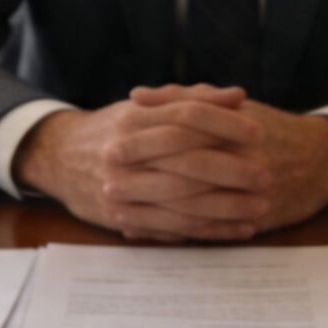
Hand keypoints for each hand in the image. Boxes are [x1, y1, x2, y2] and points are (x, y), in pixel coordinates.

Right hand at [11, 89, 264, 240]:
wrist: (60, 158)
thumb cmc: (114, 129)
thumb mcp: (147, 106)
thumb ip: (192, 99)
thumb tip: (238, 96)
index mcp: (134, 119)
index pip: (186, 118)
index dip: (224, 125)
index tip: (258, 134)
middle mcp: (126, 153)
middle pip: (187, 162)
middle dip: (231, 172)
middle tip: (266, 176)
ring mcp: (122, 189)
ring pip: (182, 201)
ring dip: (226, 208)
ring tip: (261, 207)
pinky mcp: (124, 218)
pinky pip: (173, 228)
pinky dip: (209, 231)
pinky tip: (237, 229)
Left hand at [123, 87, 327, 235]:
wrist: (322, 159)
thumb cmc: (268, 128)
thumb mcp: (230, 107)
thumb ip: (184, 98)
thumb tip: (138, 96)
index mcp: (234, 125)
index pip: (182, 128)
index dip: (144, 138)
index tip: (111, 143)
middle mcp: (245, 157)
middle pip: (185, 168)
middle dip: (142, 177)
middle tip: (106, 182)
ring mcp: (252, 191)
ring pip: (195, 205)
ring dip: (152, 211)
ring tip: (116, 211)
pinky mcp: (256, 219)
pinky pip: (210, 230)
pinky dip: (175, 233)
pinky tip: (146, 232)